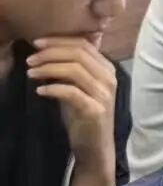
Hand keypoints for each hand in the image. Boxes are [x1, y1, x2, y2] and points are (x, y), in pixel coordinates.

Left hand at [26, 35, 116, 166]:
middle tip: (30, 59)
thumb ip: (72, 68)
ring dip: (48, 68)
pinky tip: (40, 91)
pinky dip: (52, 88)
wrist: (94, 145)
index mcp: (107, 69)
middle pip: (78, 53)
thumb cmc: (83, 114)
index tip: (36, 43)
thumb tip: (48, 49)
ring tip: (30, 73)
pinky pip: (71, 92)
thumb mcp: (78, 86)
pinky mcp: (95, 110)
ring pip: (74, 70)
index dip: (58, 40)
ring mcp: (104, 95)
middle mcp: (109, 78)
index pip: (84, 44)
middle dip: (50, 53)